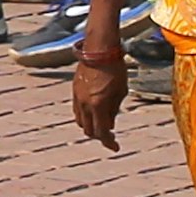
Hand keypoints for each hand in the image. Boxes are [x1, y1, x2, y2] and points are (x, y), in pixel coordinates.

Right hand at [67, 18, 127, 145]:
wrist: (99, 49)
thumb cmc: (115, 68)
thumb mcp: (120, 91)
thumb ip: (114, 109)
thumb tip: (110, 123)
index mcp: (98, 105)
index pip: (102, 132)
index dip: (109, 142)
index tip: (115, 147)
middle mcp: (85, 104)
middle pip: (89, 130)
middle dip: (100, 135)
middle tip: (110, 135)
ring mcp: (77, 97)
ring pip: (80, 121)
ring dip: (90, 126)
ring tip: (101, 123)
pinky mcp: (74, 90)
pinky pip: (77, 110)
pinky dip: (84, 116)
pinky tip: (93, 112)